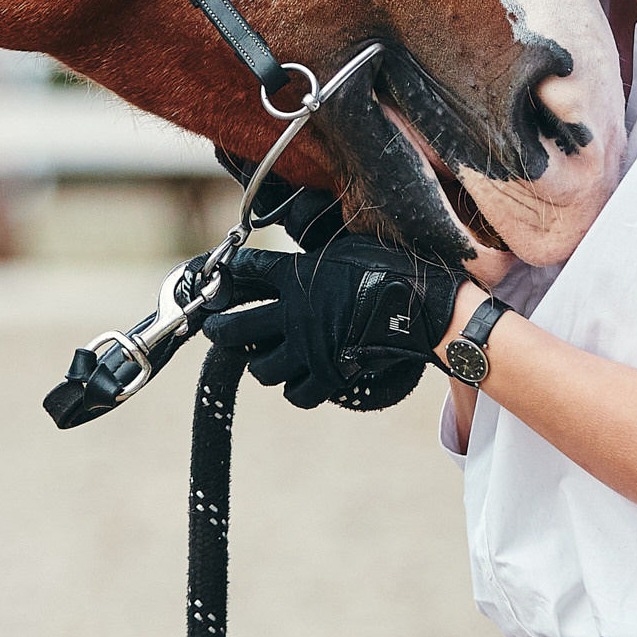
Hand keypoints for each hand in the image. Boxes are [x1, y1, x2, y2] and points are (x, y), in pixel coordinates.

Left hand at [203, 235, 465, 409]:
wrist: (420, 304)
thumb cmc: (390, 266)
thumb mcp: (347, 246)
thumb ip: (317, 250)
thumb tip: (305, 242)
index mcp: (296, 276)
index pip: (247, 270)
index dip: (229, 271)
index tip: (221, 274)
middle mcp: (294, 314)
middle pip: (234, 328)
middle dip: (219, 329)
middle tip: (216, 329)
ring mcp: (309, 348)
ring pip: (261, 368)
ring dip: (258, 363)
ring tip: (261, 357)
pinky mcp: (328, 374)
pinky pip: (296, 394)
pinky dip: (293, 389)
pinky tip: (297, 379)